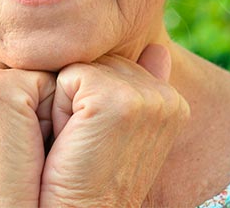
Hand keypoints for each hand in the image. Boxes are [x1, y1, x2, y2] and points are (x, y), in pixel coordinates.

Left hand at [40, 45, 188, 206]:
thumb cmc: (92, 180)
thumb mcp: (121, 131)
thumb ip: (142, 85)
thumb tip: (158, 49)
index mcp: (171, 99)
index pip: (114, 64)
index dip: (91, 100)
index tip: (99, 142)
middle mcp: (166, 95)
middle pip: (98, 60)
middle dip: (78, 97)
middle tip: (85, 146)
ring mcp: (146, 96)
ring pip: (81, 65)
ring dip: (66, 103)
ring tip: (79, 145)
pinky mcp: (117, 100)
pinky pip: (67, 76)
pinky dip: (58, 110)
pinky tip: (72, 144)